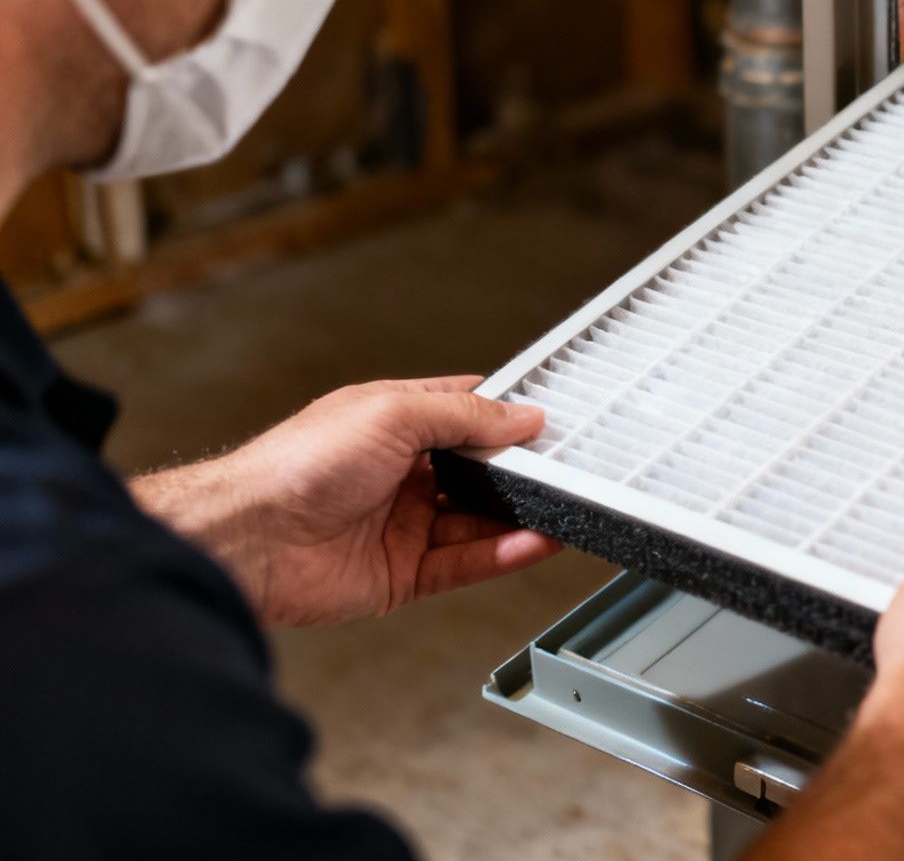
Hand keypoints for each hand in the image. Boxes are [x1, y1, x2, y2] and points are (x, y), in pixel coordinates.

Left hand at [134, 377, 558, 626]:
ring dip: (521, 517)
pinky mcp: (400, 573)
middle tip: (570, 470)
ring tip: (566, 509)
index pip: (464, 413)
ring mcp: (401, 525)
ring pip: (478, 522)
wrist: (249, 539)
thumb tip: (522, 416)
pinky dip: (503, 555)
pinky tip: (535, 543)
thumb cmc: (297, 466)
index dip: (506, 415)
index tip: (550, 420)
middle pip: (478, 473)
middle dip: (521, 472)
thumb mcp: (394, 414)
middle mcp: (399, 474)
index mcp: (392, 423)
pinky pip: (464, 563)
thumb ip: (465, 415)